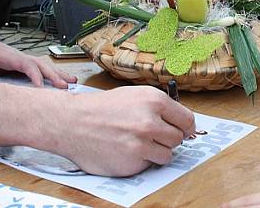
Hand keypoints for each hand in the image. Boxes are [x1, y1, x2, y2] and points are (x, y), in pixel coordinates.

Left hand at [0, 32, 75, 87]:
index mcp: (6, 55)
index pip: (25, 64)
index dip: (35, 75)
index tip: (42, 87)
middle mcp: (16, 56)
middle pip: (39, 64)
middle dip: (53, 75)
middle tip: (65, 87)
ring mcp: (20, 58)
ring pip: (42, 65)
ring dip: (57, 73)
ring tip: (72, 82)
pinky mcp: (20, 63)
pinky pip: (38, 68)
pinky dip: (51, 74)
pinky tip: (61, 80)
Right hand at [58, 85, 194, 175]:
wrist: (72, 122)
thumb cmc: (101, 109)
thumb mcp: (133, 95)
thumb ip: (158, 107)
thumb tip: (182, 121)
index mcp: (153, 100)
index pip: (187, 119)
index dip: (185, 126)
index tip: (182, 130)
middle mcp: (150, 121)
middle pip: (178, 138)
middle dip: (167, 138)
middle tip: (150, 135)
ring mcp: (141, 143)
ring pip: (167, 154)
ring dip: (155, 151)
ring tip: (135, 142)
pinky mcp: (133, 162)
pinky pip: (149, 165)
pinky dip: (140, 160)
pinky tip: (125, 150)